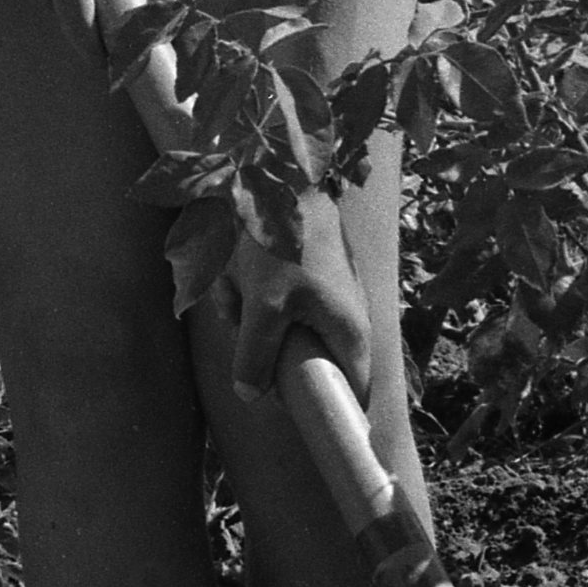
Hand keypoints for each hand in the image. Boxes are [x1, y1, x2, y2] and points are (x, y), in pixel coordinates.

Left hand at [225, 180, 370, 405]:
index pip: (353, 394)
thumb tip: (252, 395)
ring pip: (278, 333)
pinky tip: (233, 269)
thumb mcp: (263, 306)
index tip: (285, 401)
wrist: (288, 180)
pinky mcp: (306, 282)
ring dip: (247, 316)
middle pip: (303, 363)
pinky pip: (270, 306)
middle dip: (262, 350)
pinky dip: (247, 292)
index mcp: (350, 334)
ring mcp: (328, 301)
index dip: (322, 406)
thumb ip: (255, 357)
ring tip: (235, 283)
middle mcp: (347, 321)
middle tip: (244, 321)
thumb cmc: (285, 244)